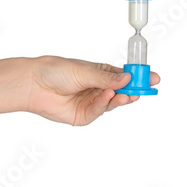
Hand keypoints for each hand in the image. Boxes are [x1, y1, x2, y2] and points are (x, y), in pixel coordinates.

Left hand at [25, 56, 159, 125]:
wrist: (34, 84)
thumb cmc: (55, 71)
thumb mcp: (84, 71)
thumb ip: (106, 77)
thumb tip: (127, 78)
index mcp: (98, 73)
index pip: (123, 76)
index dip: (138, 78)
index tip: (153, 78)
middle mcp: (96, 88)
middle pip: (121, 92)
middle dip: (133, 91)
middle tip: (145, 89)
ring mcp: (91, 102)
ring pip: (112, 103)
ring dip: (121, 98)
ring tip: (126, 93)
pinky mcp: (83, 115)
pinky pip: (99, 110)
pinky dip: (105, 104)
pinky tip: (108, 96)